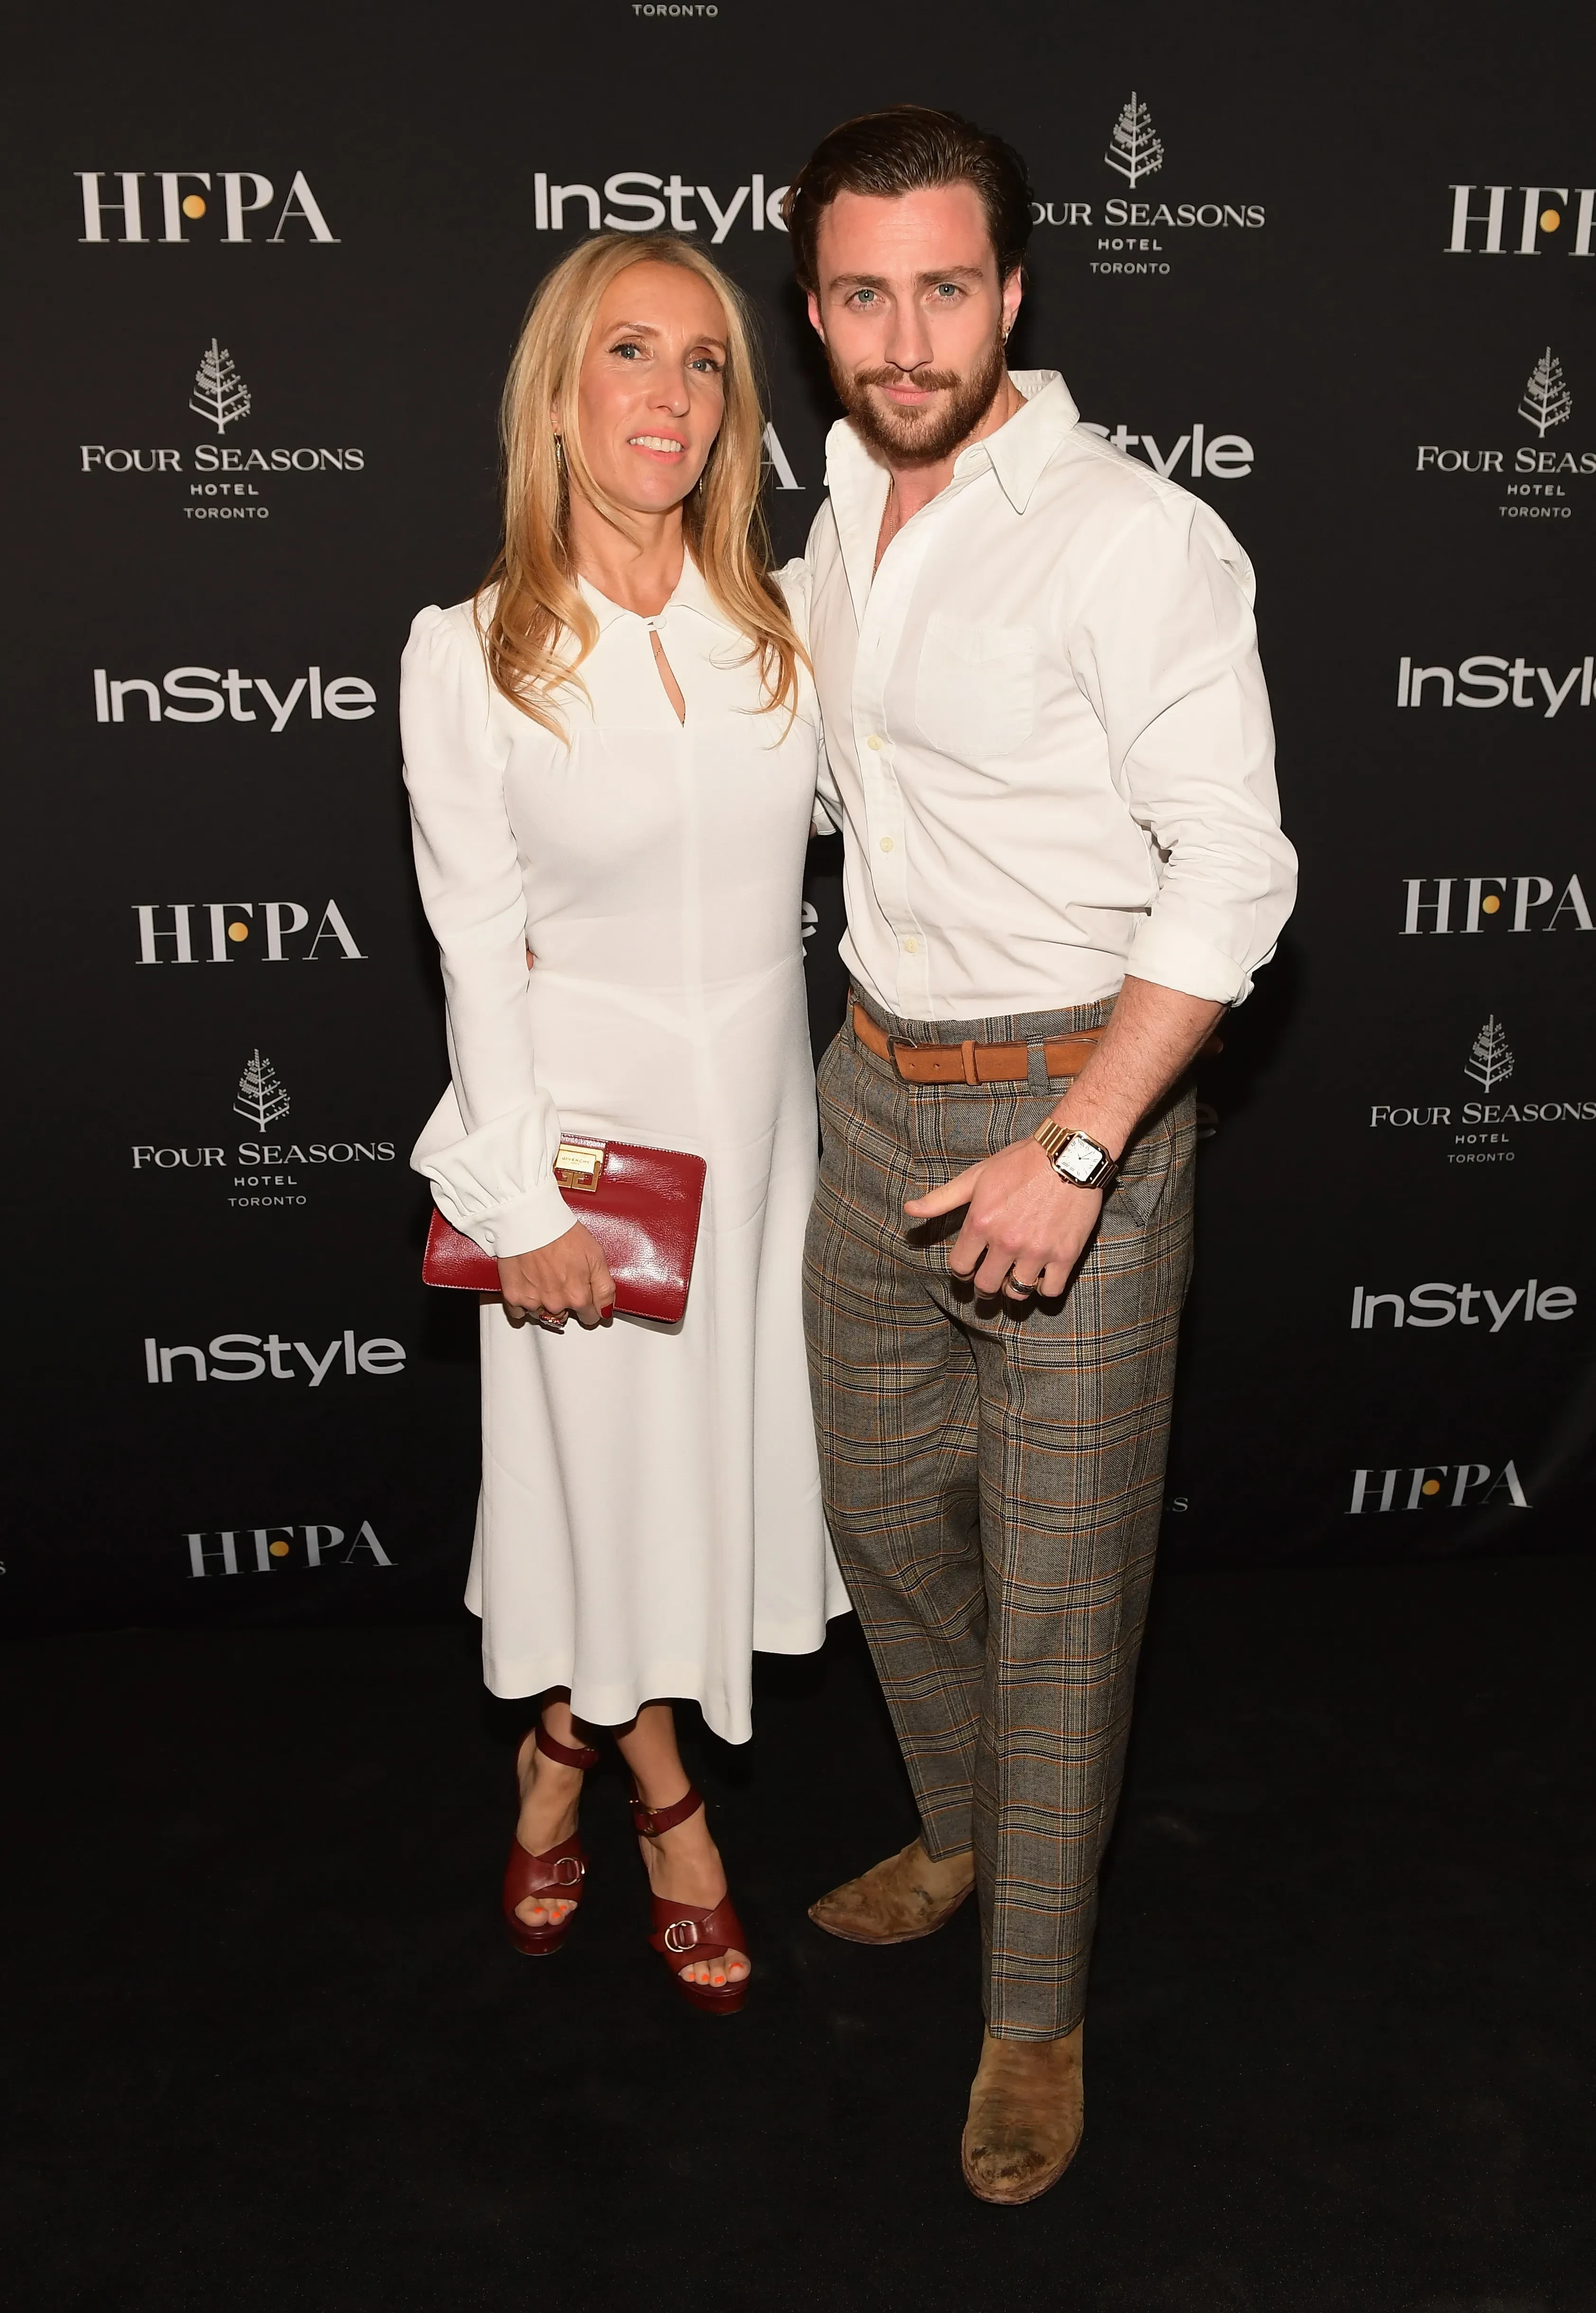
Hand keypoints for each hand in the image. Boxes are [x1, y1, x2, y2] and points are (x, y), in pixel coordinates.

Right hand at [498, 1223, 614, 1330]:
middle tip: (562, 1278)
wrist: (529, 1219)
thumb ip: (605, 1289)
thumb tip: (606, 1312)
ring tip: (544, 1278)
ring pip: (543, 1315)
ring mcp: (532, 1302)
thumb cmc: (562, 1233)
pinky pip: (519, 1313)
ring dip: (545, 1303)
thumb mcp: (596, 1256)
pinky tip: (528, 1285)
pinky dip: (523, 1304)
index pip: (590, 1317)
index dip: (589, 1305)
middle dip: (566, 1303)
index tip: (584, 1293)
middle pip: (565, 1316)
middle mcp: (555, 1304)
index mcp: (578, 1296)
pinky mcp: (512, 1297)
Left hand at [904, 1137, 1100, 1298]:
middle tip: (991, 1276)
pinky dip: (1045, 1287)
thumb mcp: (976, 1176)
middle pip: (986, 1285)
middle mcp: (1006, 1242)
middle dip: (984, 1284)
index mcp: (981, 1223)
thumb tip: (909, 1210)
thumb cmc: (1021, 1162)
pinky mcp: (1066, 1255)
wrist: (1070, 1153)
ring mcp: (1037, 1251)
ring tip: (1016, 1275)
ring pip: (1017, 1292)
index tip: (970, 1264)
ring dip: (1013, 1287)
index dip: (962, 1268)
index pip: (960, 1266)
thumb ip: (942, 1199)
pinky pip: (1051, 1290)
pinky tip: (1042, 1274)